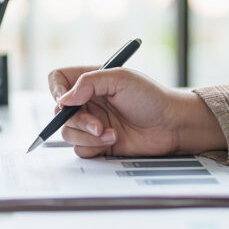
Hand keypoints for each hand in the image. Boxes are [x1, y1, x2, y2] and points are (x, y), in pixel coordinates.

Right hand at [48, 66, 225, 157]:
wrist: (171, 126)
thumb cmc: (151, 98)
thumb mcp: (121, 79)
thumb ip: (88, 83)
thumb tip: (64, 99)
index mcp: (91, 81)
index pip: (58, 80)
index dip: (56, 90)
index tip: (66, 101)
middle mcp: (88, 102)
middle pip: (59, 112)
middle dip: (78, 121)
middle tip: (97, 124)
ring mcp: (91, 124)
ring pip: (68, 133)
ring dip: (87, 136)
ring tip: (111, 133)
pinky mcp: (97, 143)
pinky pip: (80, 149)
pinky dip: (94, 147)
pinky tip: (114, 140)